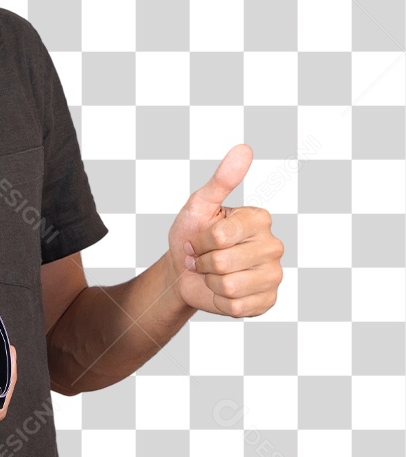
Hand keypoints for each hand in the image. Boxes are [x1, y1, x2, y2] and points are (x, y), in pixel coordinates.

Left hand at [167, 143, 282, 317]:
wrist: (183, 270)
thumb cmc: (191, 234)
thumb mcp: (199, 205)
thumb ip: (222, 179)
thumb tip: (244, 149)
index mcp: (260, 219)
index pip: (221, 236)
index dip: (201, 240)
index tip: (200, 237)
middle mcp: (273, 246)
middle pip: (225, 262)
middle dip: (204, 262)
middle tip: (204, 257)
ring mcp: (273, 276)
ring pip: (231, 286)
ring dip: (210, 282)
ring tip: (211, 273)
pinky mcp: (267, 301)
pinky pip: (237, 307)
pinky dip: (219, 300)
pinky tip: (221, 290)